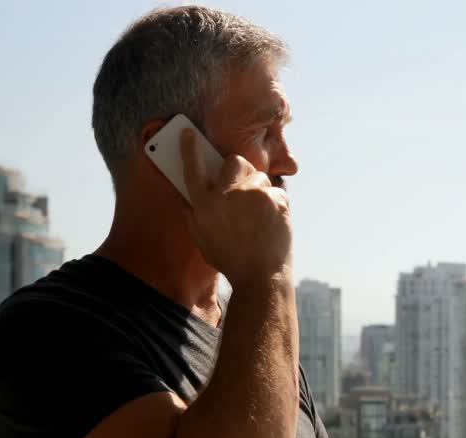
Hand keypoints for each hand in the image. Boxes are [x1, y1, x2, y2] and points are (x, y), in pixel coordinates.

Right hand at [180, 128, 291, 287]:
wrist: (260, 276)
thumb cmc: (230, 259)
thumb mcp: (201, 238)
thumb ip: (194, 214)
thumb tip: (189, 195)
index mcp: (203, 205)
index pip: (192, 169)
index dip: (189, 149)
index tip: (188, 133)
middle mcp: (225, 195)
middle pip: (233, 162)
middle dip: (239, 171)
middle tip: (244, 189)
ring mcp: (252, 194)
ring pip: (260, 176)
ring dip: (260, 190)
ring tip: (260, 217)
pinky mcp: (275, 198)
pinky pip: (278, 191)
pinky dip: (277, 204)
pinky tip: (272, 223)